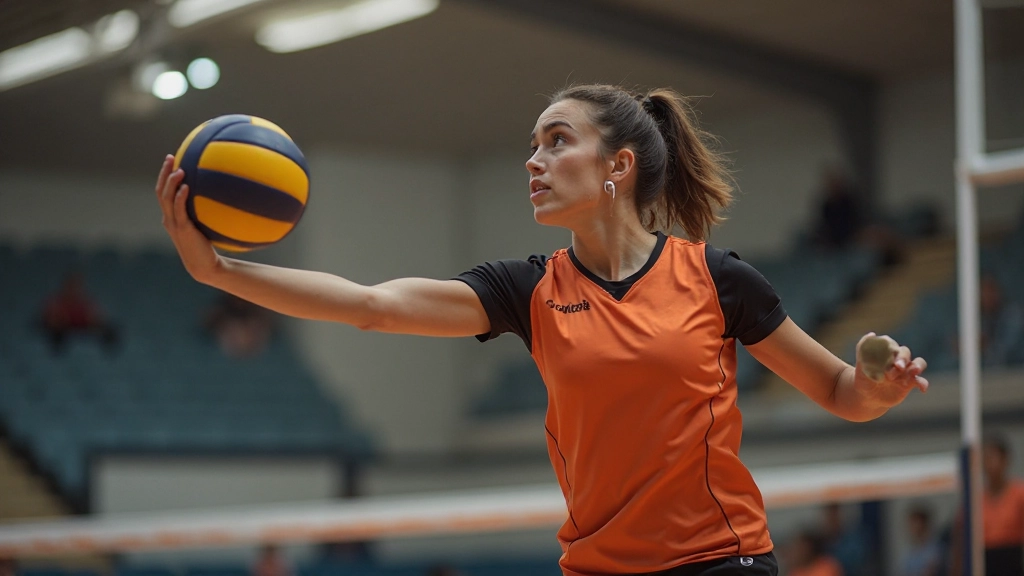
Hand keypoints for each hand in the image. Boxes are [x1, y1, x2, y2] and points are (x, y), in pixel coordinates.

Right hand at [155, 155, 219, 282]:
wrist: (205, 266)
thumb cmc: (208, 247)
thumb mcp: (205, 225)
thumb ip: (207, 211)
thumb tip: (223, 193)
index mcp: (171, 216)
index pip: (163, 192)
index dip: (164, 176)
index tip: (171, 160)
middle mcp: (168, 218)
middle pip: (160, 191)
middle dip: (164, 173)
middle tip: (171, 157)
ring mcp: (173, 224)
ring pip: (166, 199)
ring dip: (171, 183)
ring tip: (179, 170)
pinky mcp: (182, 230)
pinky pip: (179, 211)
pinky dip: (180, 198)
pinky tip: (187, 187)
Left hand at [853, 332, 928, 409]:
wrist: (867, 397)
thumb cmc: (863, 379)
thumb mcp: (861, 366)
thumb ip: (863, 349)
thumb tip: (872, 334)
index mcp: (885, 352)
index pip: (892, 345)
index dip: (892, 349)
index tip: (887, 357)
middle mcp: (897, 359)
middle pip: (905, 353)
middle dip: (903, 358)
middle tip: (897, 367)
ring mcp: (905, 370)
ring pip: (918, 363)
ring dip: (917, 366)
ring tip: (913, 372)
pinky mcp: (911, 382)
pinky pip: (921, 380)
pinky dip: (923, 383)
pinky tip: (922, 389)